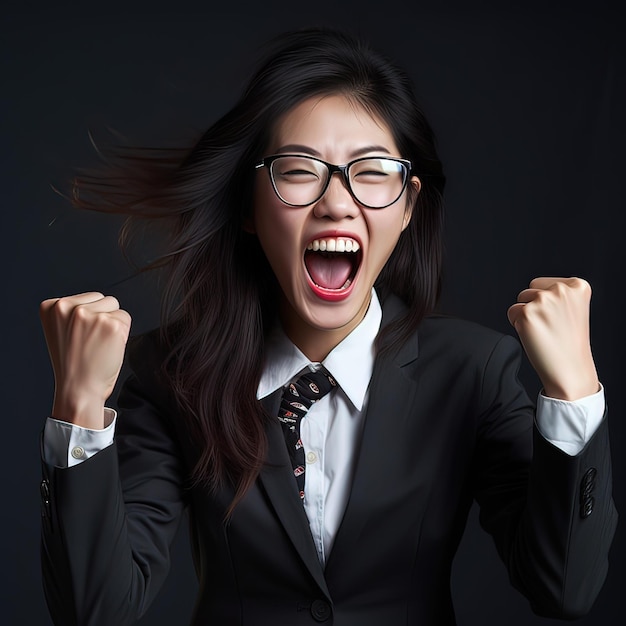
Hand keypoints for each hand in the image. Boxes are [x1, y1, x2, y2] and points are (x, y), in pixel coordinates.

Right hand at [40, 292, 131, 427]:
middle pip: (104, 300)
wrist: (79, 390)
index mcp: (52, 306)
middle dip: (104, 319)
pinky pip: (126, 319)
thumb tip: (96, 301)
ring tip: (99, 344)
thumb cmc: (73, 365)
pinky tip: (108, 348)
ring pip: (116, 308)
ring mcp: (89, 315)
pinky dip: (122, 335)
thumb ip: (72, 312)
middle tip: (92, 342)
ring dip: (114, 325)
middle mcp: (68, 307)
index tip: (81, 337)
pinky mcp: (109, 324)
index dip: (91, 319)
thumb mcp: (61, 330)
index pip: (88, 298)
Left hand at [507, 277, 598, 400]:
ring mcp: (543, 301)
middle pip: (530, 290)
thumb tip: (534, 290)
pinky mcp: (527, 314)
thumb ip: (559, 294)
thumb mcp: (574, 308)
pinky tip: (534, 335)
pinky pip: (512, 313)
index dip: (545, 302)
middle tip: (549, 325)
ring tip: (543, 330)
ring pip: (520, 301)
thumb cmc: (569, 342)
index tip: (559, 317)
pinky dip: (518, 324)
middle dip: (534, 306)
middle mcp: (561, 290)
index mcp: (578, 286)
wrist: (570, 369)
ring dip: (525, 315)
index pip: (542, 283)